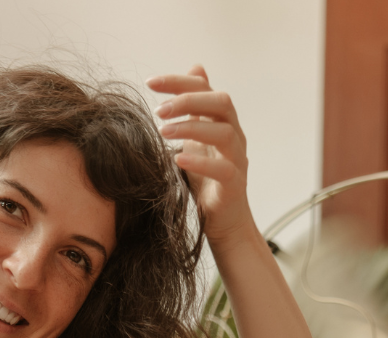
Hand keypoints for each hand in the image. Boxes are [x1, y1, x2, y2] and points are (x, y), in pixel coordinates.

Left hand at [148, 66, 255, 244]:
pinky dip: (201, 162)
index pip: (206, 88)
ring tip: (163, 132)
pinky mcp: (235, 184)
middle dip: (189, 100)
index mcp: (221, 121)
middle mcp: (233, 135)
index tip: (150, 82)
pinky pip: (224, 168)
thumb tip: (196, 67)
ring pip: (225, 132)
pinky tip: (178, 159)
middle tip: (158, 110)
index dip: (179, 81)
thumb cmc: (207, 178)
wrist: (223, 221)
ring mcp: (237, 159)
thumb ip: (194, 106)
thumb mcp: (196, 136)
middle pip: (222, 103)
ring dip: (192, 128)